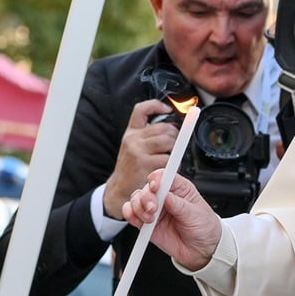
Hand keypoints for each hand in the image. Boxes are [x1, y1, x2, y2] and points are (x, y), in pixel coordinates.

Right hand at [102, 100, 176, 218]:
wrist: (119, 190)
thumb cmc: (131, 169)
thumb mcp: (133, 147)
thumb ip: (148, 136)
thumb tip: (172, 127)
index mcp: (131, 132)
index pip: (141, 110)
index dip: (156, 105)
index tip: (167, 109)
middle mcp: (133, 139)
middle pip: (164, 128)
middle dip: (175, 136)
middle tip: (173, 147)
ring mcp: (138, 151)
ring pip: (169, 141)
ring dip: (176, 151)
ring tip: (171, 159)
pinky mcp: (144, 163)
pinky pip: (168, 159)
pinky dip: (173, 165)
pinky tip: (168, 170)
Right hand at [122, 170, 221, 270]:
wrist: (201, 251)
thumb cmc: (204, 228)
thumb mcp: (196, 215)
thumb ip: (179, 205)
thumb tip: (167, 195)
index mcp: (180, 188)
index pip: (164, 176)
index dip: (157, 179)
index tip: (155, 187)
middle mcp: (165, 197)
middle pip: (146, 188)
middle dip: (146, 198)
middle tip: (153, 209)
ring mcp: (155, 209)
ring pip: (136, 199)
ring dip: (138, 208)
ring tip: (150, 219)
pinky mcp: (147, 223)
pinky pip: (131, 214)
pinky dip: (131, 216)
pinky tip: (139, 222)